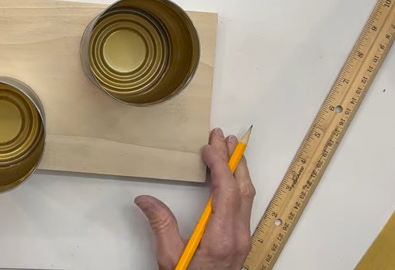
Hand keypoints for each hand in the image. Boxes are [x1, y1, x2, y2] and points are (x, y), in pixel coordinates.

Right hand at [135, 128, 255, 269]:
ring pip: (248, 196)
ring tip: (231, 149)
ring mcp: (243, 238)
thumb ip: (161, 225)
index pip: (227, 191)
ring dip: (239, 170)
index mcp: (221, 237)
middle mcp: (238, 236)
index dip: (220, 165)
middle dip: (234, 159)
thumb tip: (145, 199)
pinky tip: (231, 178)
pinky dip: (239, 185)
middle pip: (243, 188)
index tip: (209, 147)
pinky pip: (245, 205)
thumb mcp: (170, 258)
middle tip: (223, 137)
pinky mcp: (241, 241)